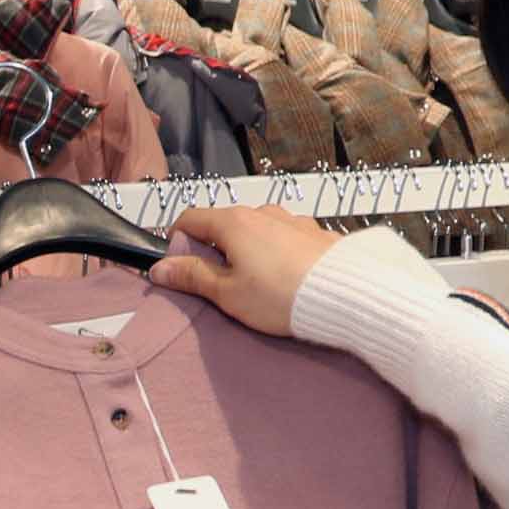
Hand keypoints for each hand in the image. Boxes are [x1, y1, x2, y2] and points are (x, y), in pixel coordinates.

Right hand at [149, 202, 343, 339]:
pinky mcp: (314, 232)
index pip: (189, 218)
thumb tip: (161, 268)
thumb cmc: (283, 296)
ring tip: (255, 284)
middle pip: (222, 224)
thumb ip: (192, 277)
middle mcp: (262, 212)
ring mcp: (290, 219)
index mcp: (233, 222)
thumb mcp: (227, 293)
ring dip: (246, 250)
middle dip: (213, 249)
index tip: (179, 266)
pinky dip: (273, 252)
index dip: (177, 241)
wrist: (347, 295)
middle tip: (218, 284)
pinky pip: (282, 237)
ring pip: (254, 230)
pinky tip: (283, 278)